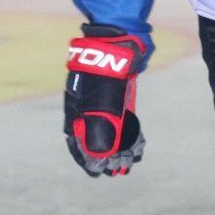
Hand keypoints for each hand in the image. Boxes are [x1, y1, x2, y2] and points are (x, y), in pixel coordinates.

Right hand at [63, 25, 148, 176]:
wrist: (119, 41)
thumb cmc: (105, 71)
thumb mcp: (101, 103)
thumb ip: (99, 130)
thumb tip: (99, 157)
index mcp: (75, 109)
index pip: (76, 140)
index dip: (86, 159)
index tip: (97, 172)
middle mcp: (87, 107)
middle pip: (94, 136)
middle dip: (106, 156)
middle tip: (118, 170)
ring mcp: (105, 100)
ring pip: (111, 129)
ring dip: (120, 146)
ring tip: (130, 161)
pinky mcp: (121, 94)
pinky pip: (124, 118)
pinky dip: (130, 131)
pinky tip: (139, 144)